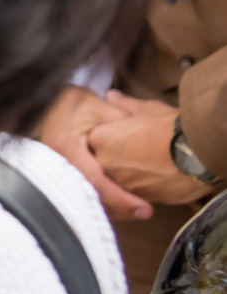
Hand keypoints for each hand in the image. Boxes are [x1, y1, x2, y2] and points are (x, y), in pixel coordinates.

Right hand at [40, 85, 150, 218]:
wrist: (50, 100)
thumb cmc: (76, 102)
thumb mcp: (100, 106)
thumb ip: (123, 123)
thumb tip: (147, 138)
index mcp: (68, 147)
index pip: (96, 181)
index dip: (120, 199)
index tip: (144, 208)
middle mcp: (59, 162)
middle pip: (89, 196)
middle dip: (118, 208)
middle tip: (145, 213)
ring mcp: (58, 169)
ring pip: (85, 198)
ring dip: (111, 207)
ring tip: (136, 210)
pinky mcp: (62, 172)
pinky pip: (82, 192)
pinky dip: (101, 200)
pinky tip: (120, 203)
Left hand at [88, 92, 213, 208]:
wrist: (197, 153)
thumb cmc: (171, 127)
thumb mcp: (147, 109)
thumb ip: (125, 104)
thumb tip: (112, 96)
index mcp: (100, 138)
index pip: (96, 139)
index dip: (112, 136)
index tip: (126, 135)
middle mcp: (104, 162)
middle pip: (104, 160)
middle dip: (118, 156)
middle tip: (140, 149)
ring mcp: (121, 182)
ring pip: (119, 177)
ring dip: (130, 172)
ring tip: (150, 163)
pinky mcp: (139, 197)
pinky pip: (134, 191)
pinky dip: (142, 184)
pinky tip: (156, 175)